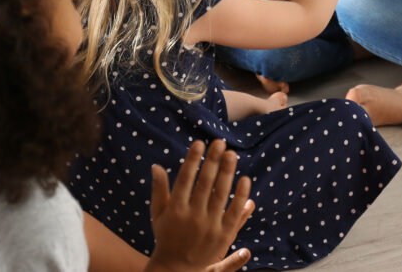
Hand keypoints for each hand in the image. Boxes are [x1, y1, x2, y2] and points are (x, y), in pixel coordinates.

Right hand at [146, 140, 254, 271]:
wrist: (177, 269)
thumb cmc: (166, 236)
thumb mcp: (158, 214)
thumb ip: (159, 189)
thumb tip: (156, 166)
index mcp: (175, 209)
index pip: (185, 178)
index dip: (193, 159)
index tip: (199, 143)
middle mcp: (192, 217)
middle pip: (205, 183)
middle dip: (212, 160)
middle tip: (220, 142)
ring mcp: (209, 226)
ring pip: (221, 194)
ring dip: (227, 172)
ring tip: (231, 154)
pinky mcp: (223, 236)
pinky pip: (234, 212)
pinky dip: (240, 196)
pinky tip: (245, 180)